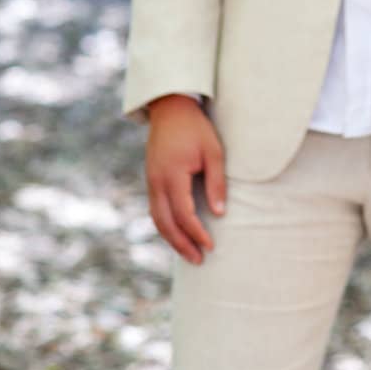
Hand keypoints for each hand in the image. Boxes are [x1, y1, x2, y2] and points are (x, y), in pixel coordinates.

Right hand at [145, 94, 225, 264]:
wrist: (170, 109)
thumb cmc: (196, 129)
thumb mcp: (213, 151)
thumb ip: (216, 182)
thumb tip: (219, 213)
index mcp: (173, 175)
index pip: (184, 214)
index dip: (197, 232)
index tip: (211, 245)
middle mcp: (157, 182)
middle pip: (166, 223)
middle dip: (182, 244)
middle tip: (199, 260)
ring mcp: (150, 181)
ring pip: (157, 219)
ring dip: (172, 239)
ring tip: (188, 253)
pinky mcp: (151, 180)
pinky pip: (155, 210)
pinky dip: (166, 226)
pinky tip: (178, 233)